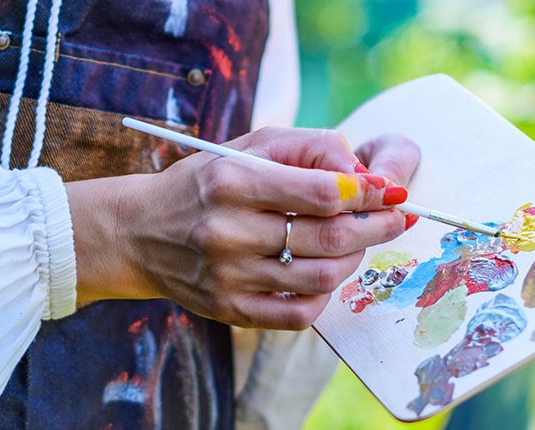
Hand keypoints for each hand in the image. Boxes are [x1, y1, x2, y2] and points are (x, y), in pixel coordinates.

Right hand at [67, 127, 411, 328]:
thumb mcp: (249, 146)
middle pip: (329, 238)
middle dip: (375, 228)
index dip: (368, 193)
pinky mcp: (229, 310)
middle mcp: (227, 231)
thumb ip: (309, 148)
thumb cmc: (205, 183)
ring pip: (321, 277)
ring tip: (357, 244)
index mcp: (233, 181)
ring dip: (353, 260)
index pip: (323, 192)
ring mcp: (227, 276)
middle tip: (396, 219)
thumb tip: (365, 174)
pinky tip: (324, 275)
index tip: (391, 193)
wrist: (138, 233)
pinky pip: (298, 314)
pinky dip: (324, 296)